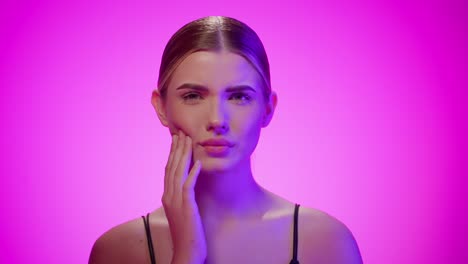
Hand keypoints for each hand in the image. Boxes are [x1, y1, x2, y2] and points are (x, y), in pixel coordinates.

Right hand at [162, 130, 206, 263]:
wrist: (186, 252)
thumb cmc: (187, 233)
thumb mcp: (182, 211)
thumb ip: (182, 198)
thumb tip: (186, 186)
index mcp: (167, 196)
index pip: (169, 170)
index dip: (172, 153)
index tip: (177, 140)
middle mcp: (168, 196)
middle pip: (172, 167)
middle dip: (177, 149)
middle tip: (181, 133)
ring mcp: (176, 202)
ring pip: (178, 173)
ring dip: (183, 155)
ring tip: (188, 141)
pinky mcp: (186, 207)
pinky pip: (188, 186)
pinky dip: (192, 173)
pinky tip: (198, 163)